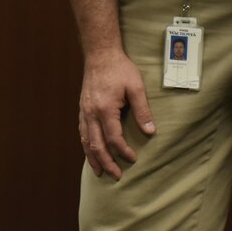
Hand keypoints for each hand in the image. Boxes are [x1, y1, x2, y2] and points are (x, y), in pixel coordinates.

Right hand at [78, 46, 153, 179]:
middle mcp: (91, 113)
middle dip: (106, 162)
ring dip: (93, 158)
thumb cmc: (120, 69)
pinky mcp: (82, 109)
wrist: (100, 54)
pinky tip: (90, 152)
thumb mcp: (136, 87)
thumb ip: (142, 110)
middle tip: (116, 176)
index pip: (113, 138)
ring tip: (99, 172)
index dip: (123, 151)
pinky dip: (86, 145)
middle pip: (96, 145)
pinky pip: (82, 132)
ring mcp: (84, 112)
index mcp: (105, 109)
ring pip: (85, 141)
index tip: (133, 159)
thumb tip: (150, 131)